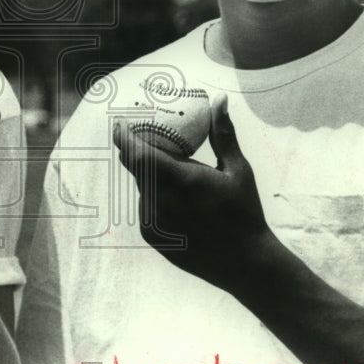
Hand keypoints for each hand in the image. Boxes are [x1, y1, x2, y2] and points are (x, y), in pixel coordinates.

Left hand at [114, 93, 272, 291]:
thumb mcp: (238, 170)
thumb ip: (223, 134)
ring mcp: (154, 222)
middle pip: (136, 168)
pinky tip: (176, 199)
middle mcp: (163, 202)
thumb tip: (219, 100)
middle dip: (135, 150)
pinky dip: (154, 195)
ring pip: (141, 187)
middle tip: (143, 137)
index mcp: (183, 182)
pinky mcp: (152, 236)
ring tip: (170, 171)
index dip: (124, 138)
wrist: (244, 262)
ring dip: (148, 174)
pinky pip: (145, 206)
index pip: (139, 155)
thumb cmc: (244, 211)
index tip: (119, 124)